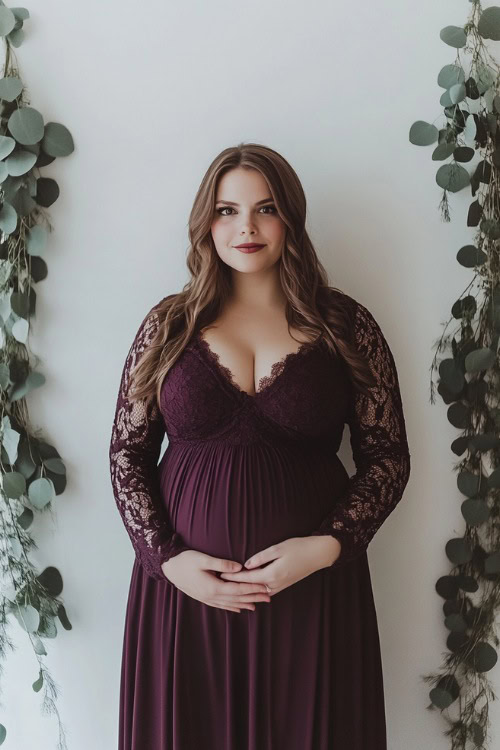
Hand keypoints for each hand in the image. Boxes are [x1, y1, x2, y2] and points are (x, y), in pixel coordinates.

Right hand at [161, 550, 271, 612]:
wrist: (168, 567)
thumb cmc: (185, 560)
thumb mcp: (203, 559)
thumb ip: (222, 564)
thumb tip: (239, 567)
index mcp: (213, 587)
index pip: (238, 589)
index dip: (253, 589)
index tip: (266, 587)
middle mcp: (211, 596)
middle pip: (237, 599)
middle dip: (253, 597)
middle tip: (269, 597)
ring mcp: (207, 599)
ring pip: (230, 604)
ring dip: (244, 603)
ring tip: (257, 604)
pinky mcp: (203, 597)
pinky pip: (221, 605)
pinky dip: (232, 607)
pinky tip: (238, 608)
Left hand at [219, 536, 341, 595]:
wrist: (318, 554)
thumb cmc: (298, 547)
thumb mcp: (278, 548)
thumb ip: (261, 557)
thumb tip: (246, 564)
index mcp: (272, 574)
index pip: (247, 578)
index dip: (233, 576)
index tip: (220, 574)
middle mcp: (275, 584)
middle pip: (250, 588)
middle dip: (235, 586)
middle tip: (219, 584)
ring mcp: (279, 587)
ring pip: (257, 592)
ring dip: (243, 590)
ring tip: (229, 589)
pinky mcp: (283, 586)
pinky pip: (264, 592)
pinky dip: (254, 591)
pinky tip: (247, 591)